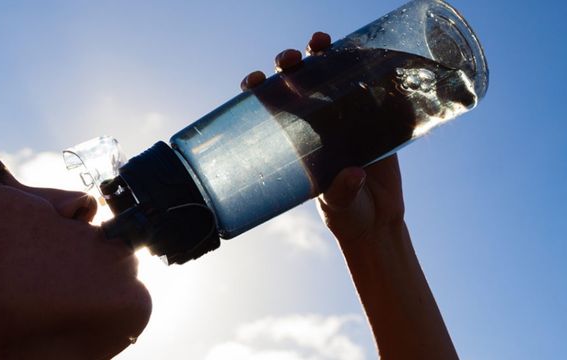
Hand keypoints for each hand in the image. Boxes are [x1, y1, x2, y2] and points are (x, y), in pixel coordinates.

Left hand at [240, 32, 405, 248]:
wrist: (378, 221)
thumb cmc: (346, 214)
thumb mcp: (338, 205)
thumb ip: (341, 192)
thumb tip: (353, 175)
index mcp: (294, 140)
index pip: (268, 107)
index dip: (256, 89)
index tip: (253, 81)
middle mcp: (315, 122)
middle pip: (295, 82)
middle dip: (288, 64)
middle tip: (290, 60)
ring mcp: (344, 116)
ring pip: (329, 75)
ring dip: (323, 54)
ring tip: (320, 43)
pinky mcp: (374, 117)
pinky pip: (369, 85)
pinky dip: (366, 66)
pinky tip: (364, 53)